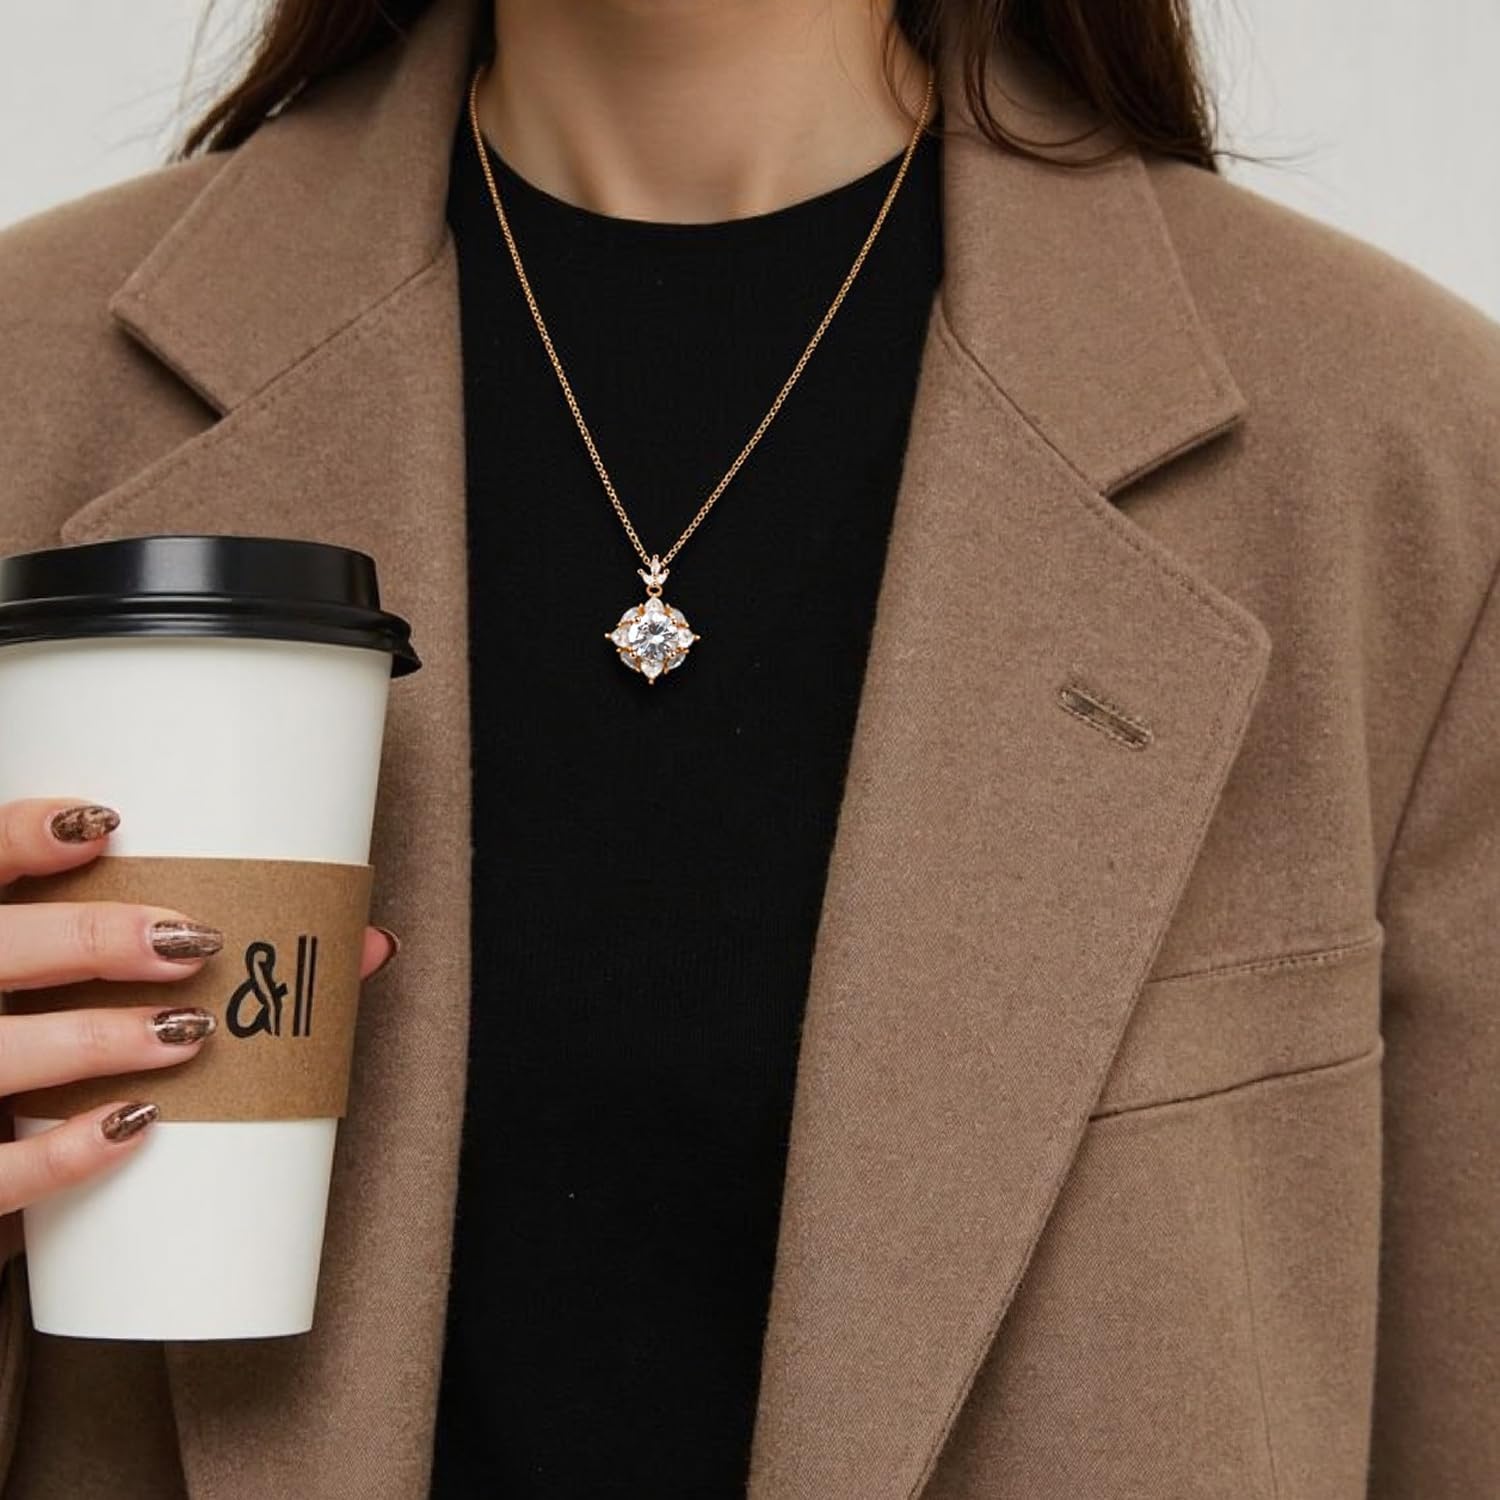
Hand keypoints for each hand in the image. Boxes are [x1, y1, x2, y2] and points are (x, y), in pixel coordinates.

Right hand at [0, 797, 399, 1262]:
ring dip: (100, 1038)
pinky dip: (66, 1150)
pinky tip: (136, 1124)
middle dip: (95, 939)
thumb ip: (198, 949)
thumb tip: (369, 944)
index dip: (28, 833)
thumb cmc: (59, 1031)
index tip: (108, 823)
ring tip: (189, 1033)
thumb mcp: (87, 980)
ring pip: (1, 1050)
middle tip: (190, 944)